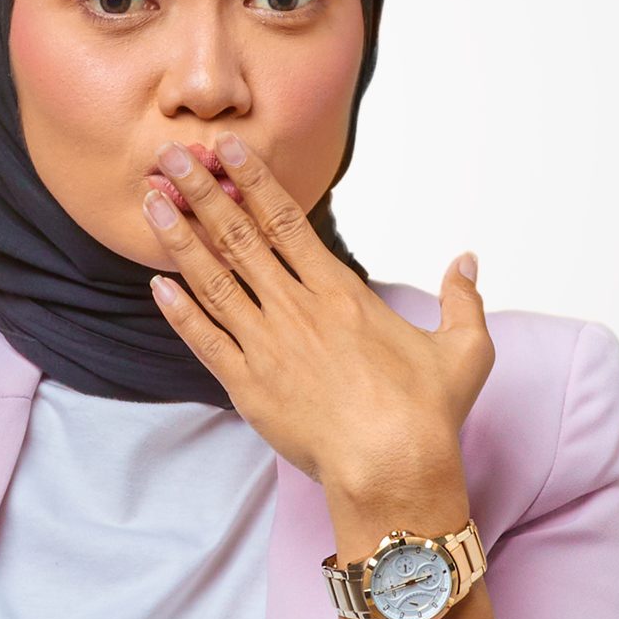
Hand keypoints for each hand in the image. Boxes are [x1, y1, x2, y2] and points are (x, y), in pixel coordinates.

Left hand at [139, 131, 493, 496]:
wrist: (392, 468)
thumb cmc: (427, 413)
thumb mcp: (463, 349)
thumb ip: (462, 299)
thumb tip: (466, 261)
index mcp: (341, 294)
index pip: (288, 222)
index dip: (255, 181)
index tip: (230, 150)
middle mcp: (297, 310)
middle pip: (239, 238)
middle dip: (202, 192)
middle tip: (171, 156)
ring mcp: (267, 347)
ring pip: (213, 280)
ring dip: (179, 238)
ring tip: (151, 202)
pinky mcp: (247, 387)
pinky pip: (204, 340)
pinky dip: (179, 310)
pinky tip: (157, 284)